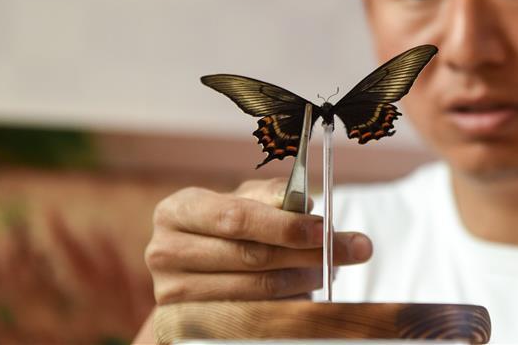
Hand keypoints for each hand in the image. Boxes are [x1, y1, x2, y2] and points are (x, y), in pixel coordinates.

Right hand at [144, 178, 372, 303]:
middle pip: (250, 256)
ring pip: (254, 289)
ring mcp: (172, 292)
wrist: (193, 266)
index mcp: (179, 210)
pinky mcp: (186, 322)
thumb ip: (272, 196)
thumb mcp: (244, 200)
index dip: (284, 225)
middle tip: (352, 249)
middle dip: (307, 253)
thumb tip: (306, 204)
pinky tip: (306, 292)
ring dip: (302, 280)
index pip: (237, 218)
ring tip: (331, 269)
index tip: (326, 229)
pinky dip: (285, 304)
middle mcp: (165, 251)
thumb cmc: (226, 225)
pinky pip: (249, 315)